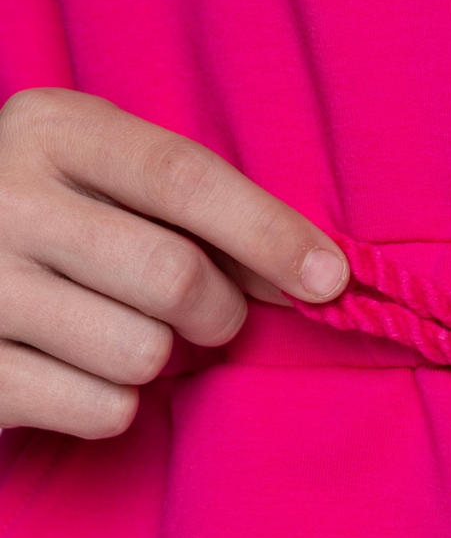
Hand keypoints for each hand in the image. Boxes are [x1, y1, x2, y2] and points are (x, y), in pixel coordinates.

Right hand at [0, 88, 347, 437]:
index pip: (184, 177)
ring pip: (142, 352)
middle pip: (175, 276)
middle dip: (218, 312)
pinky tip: (75, 372)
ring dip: (160, 359)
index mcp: (51, 129)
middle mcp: (2, 197)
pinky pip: (101, 408)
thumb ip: (204, 209)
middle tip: (204, 316)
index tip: (331, 279)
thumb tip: (318, 275)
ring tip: (120, 333)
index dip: (270, 233)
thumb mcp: (112, 178)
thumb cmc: (59, 221)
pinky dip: (112, 404)